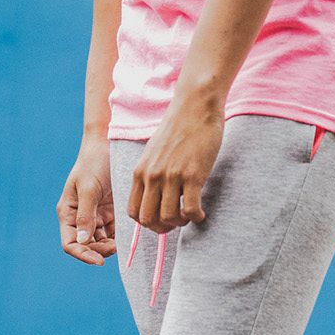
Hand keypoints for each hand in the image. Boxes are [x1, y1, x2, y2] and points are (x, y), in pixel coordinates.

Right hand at [58, 136, 115, 264]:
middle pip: (86, 245)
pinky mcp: (111, 212)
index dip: (82, 254)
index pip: (70, 243)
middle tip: (115, 248)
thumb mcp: (89, 188)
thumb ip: (86, 215)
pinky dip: (120, 236)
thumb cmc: (94, 162)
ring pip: (101, 241)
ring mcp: (96, 215)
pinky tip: (129, 234)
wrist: (108, 144)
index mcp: (68, 212)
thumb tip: (83, 241)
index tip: (99, 260)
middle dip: (99, 251)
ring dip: (110, 246)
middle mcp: (80, 217)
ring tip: (122, 242)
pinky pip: (115, 231)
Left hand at [130, 97, 223, 232]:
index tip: (161, 219)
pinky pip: (190, 209)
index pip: (133, 211)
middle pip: (149, 219)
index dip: (147, 223)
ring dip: (181, 222)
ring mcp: (171, 176)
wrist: (195, 106)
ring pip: (169, 217)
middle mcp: (152, 176)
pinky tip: (201, 212)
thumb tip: (155, 194)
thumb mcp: (154, 151)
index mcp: (140, 172)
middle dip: (163, 227)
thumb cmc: (178, 127)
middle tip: (177, 222)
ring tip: (190, 215)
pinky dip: (196, 217)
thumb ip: (151, 172)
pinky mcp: (192, 175)